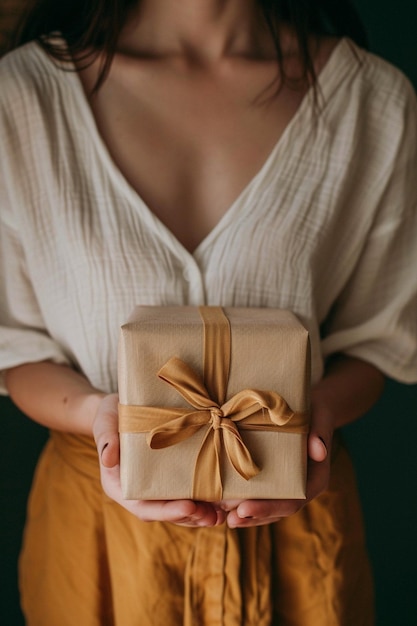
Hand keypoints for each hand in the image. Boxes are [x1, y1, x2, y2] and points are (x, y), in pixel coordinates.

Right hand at [92, 394, 226, 526]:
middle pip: (165, 513)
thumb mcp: (105, 422)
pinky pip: (186, 494)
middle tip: (211, 516)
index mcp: (120, 486)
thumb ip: (106, 439)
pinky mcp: (169, 478)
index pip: (144, 507)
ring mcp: (155, 487)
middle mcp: (139, 492)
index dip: (167, 511)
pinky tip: (221, 503)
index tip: (189, 506)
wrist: (119, 408)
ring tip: (219, 516)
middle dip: (188, 517)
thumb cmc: (110, 415)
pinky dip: (203, 501)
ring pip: (178, 508)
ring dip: (199, 515)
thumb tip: (107, 458)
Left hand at [223, 402, 333, 527]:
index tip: (245, 509)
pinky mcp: (277, 478)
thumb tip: (319, 451)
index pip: (294, 500)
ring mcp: (288, 485)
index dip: (270, 508)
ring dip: (248, 515)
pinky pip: (262, 495)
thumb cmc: (316, 411)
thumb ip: (320, 434)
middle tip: (231, 519)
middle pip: (278, 509)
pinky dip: (245, 500)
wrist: (313, 407)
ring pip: (269, 507)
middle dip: (255, 516)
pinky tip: (225, 504)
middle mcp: (302, 487)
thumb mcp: (320, 417)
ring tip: (226, 517)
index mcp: (316, 479)